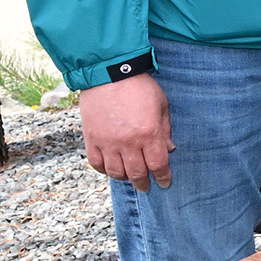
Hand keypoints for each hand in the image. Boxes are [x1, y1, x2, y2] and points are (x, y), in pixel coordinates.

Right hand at [80, 72, 173, 188]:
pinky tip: (110, 168)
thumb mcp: (161, 105)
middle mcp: (128, 142)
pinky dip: (104, 170)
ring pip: (116, 172)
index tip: (164, 182)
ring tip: (129, 177)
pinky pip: (96, 163)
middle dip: (143, 183)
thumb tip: (169, 150)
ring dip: (124, 178)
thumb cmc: (139, 86)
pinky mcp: (92, 138)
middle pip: (137, 173)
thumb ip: (165, 129)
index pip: (158, 165)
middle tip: (146, 186)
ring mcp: (108, 142)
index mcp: (149, 133)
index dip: (163, 177)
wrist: (109, 73)